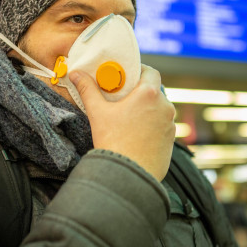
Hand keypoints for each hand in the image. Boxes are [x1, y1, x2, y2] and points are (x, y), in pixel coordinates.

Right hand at [71, 65, 175, 181]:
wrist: (128, 175)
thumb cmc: (113, 142)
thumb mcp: (97, 112)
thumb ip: (88, 90)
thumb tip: (76, 73)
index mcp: (149, 95)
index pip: (151, 72)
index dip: (140, 71)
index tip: (128, 76)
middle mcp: (165, 107)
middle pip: (155, 91)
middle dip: (141, 92)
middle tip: (124, 97)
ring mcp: (170, 125)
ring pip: (160, 110)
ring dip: (148, 110)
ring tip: (130, 118)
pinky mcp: (171, 142)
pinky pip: (162, 127)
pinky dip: (153, 126)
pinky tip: (137, 134)